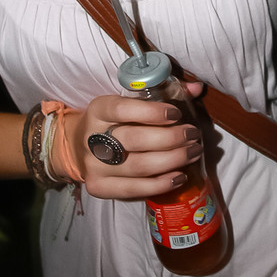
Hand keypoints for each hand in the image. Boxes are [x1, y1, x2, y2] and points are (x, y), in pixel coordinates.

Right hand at [56, 92, 203, 199]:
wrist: (78, 146)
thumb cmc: (114, 120)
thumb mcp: (129, 101)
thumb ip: (164, 92)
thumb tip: (198, 88)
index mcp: (98, 109)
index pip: (122, 109)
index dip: (151, 112)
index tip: (176, 113)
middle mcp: (92, 138)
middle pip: (134, 140)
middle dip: (170, 138)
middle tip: (193, 135)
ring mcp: (94, 165)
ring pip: (138, 166)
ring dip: (172, 160)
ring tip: (193, 152)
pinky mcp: (99, 187)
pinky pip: (133, 189)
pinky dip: (160, 184)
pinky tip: (179, 176)